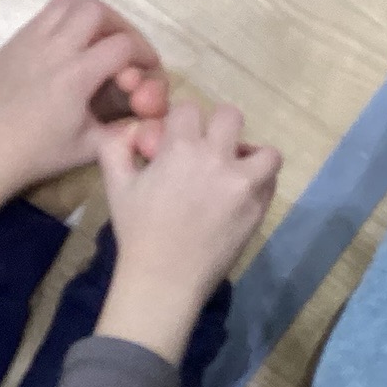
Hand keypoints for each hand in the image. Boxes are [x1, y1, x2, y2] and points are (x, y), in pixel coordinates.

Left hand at [0, 0, 165, 240]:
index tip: (149, 65)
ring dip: (92, 14)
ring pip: (68, 2)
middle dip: (119, 24)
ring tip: (100, 36)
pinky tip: (71, 46)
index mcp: (76, 76)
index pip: (123, 45)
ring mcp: (30, 40)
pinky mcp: (14, 41)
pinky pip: (46, 15)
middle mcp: (53, 49)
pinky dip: (67, 20)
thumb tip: (150, 114)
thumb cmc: (40, 152)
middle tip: (125, 45)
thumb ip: (125, 127)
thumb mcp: (92, 147)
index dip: (145, 52)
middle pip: (96, 10)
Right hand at [95, 100, 280, 362]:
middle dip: (219, 127)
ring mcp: (242, 184)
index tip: (179, 138)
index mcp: (180, 148)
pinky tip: (242, 192)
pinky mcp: (258, 208)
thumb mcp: (117, 185)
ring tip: (237, 170)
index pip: (190, 109)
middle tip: (211, 148)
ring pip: (266, 151)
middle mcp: (216, 159)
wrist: (165, 277)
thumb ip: (117, 148)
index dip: (183, 121)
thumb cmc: (137, 231)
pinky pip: (270, 182)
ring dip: (251, 155)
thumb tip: (133, 129)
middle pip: (231, 116)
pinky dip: (259, 181)